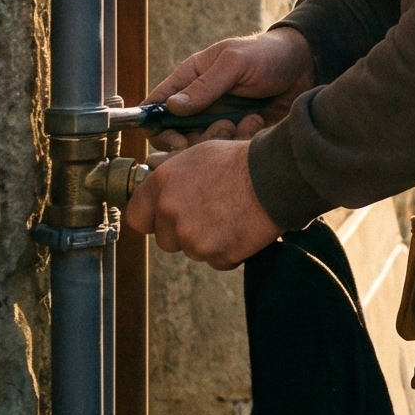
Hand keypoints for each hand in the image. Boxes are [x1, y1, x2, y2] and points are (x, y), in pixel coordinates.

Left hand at [123, 140, 280, 268]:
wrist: (277, 175)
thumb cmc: (240, 160)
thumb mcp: (199, 154)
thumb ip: (170, 172)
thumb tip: (153, 172)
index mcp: (162, 186)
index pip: (136, 217)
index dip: (152, 218)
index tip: (164, 217)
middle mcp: (171, 213)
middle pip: (166, 240)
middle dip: (183, 232)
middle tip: (210, 213)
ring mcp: (194, 238)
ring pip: (192, 250)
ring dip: (208, 240)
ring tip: (231, 216)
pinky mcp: (218, 255)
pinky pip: (217, 261)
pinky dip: (228, 250)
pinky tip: (241, 228)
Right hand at [146, 26, 313, 152]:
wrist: (306, 65)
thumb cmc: (267, 54)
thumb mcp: (235, 62)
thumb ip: (206, 84)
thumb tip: (172, 106)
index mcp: (189, 80)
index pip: (156, 108)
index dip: (156, 127)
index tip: (176, 138)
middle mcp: (198, 104)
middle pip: (173, 137)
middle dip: (191, 142)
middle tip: (218, 132)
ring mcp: (217, 120)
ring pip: (200, 147)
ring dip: (219, 141)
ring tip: (246, 121)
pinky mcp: (237, 134)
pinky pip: (227, 150)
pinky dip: (239, 142)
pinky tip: (257, 124)